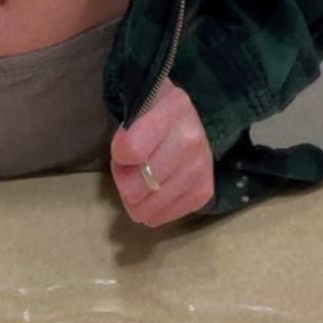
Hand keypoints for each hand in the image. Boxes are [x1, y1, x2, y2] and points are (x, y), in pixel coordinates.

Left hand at [109, 77, 214, 227]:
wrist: (197, 122)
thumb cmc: (158, 114)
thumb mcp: (140, 104)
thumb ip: (126, 129)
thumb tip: (123, 161)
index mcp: (173, 109)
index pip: (131, 150)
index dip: (118, 154)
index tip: (122, 148)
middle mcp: (191, 140)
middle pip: (135, 187)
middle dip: (124, 180)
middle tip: (130, 167)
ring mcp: (200, 170)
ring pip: (146, 209)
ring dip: (136, 197)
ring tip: (143, 178)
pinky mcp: (204, 194)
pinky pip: (160, 218)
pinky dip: (151, 208)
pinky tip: (156, 189)